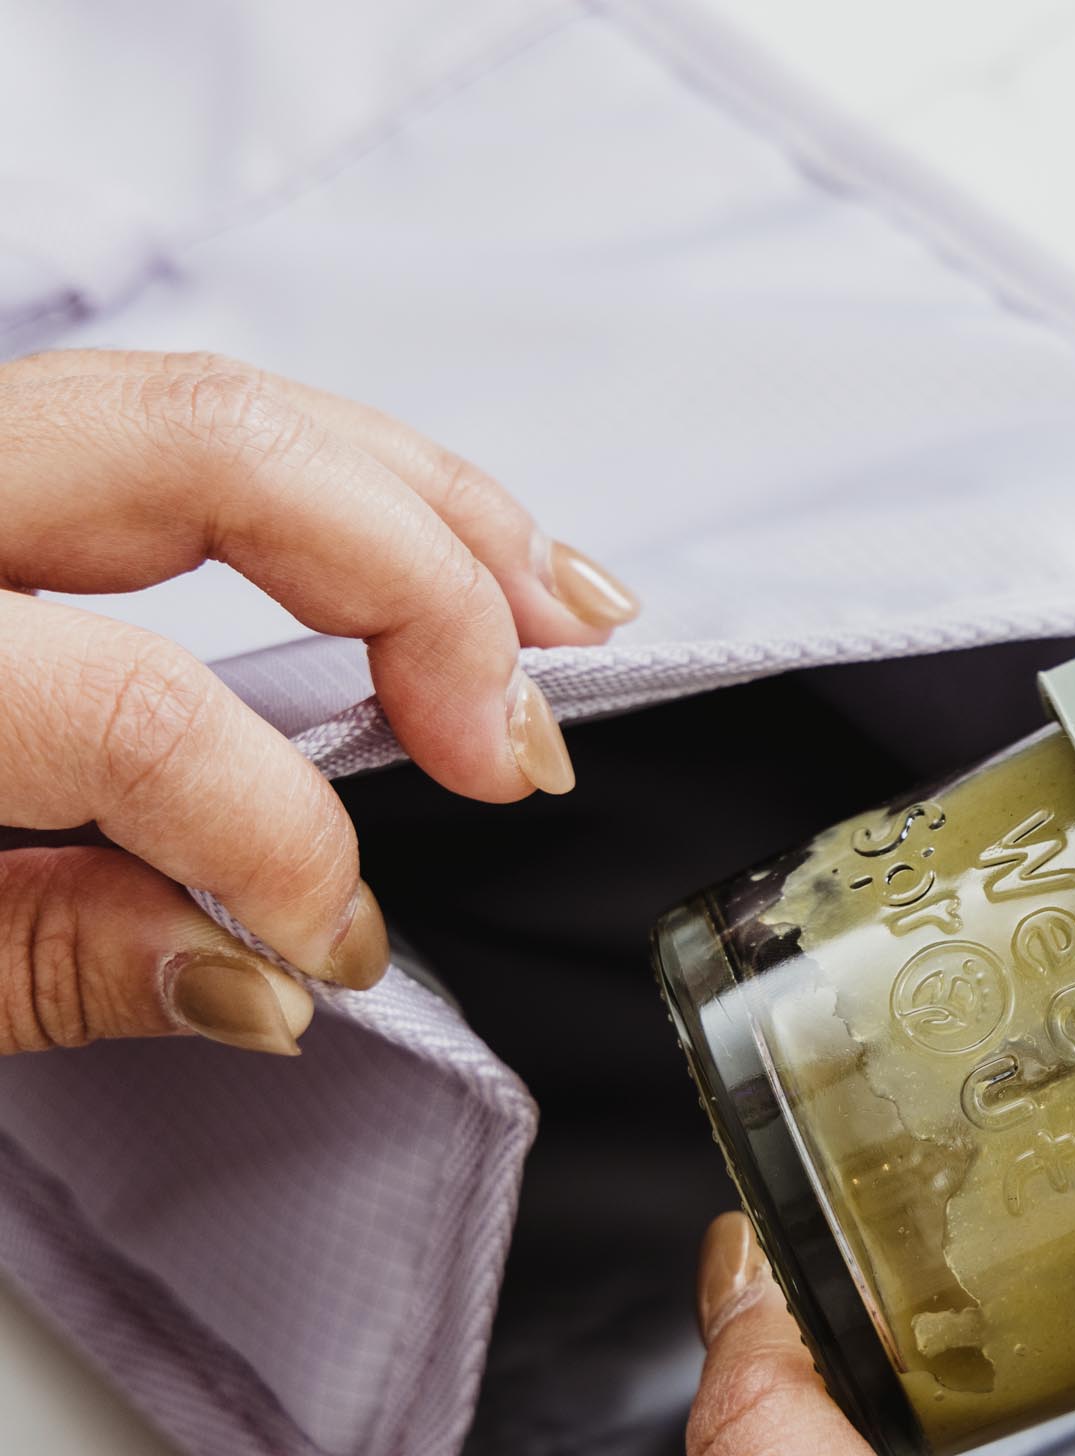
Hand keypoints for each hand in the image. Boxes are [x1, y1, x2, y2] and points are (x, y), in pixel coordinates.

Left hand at [0, 347, 636, 1055]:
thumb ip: (53, 964)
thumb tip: (261, 981)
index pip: (134, 712)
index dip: (277, 842)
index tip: (334, 947)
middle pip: (224, 453)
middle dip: (429, 589)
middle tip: (533, 735)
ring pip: (232, 399)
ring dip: (429, 510)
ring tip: (563, 616)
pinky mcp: (6, 454)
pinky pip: (199, 417)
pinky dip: (350, 484)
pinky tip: (446, 552)